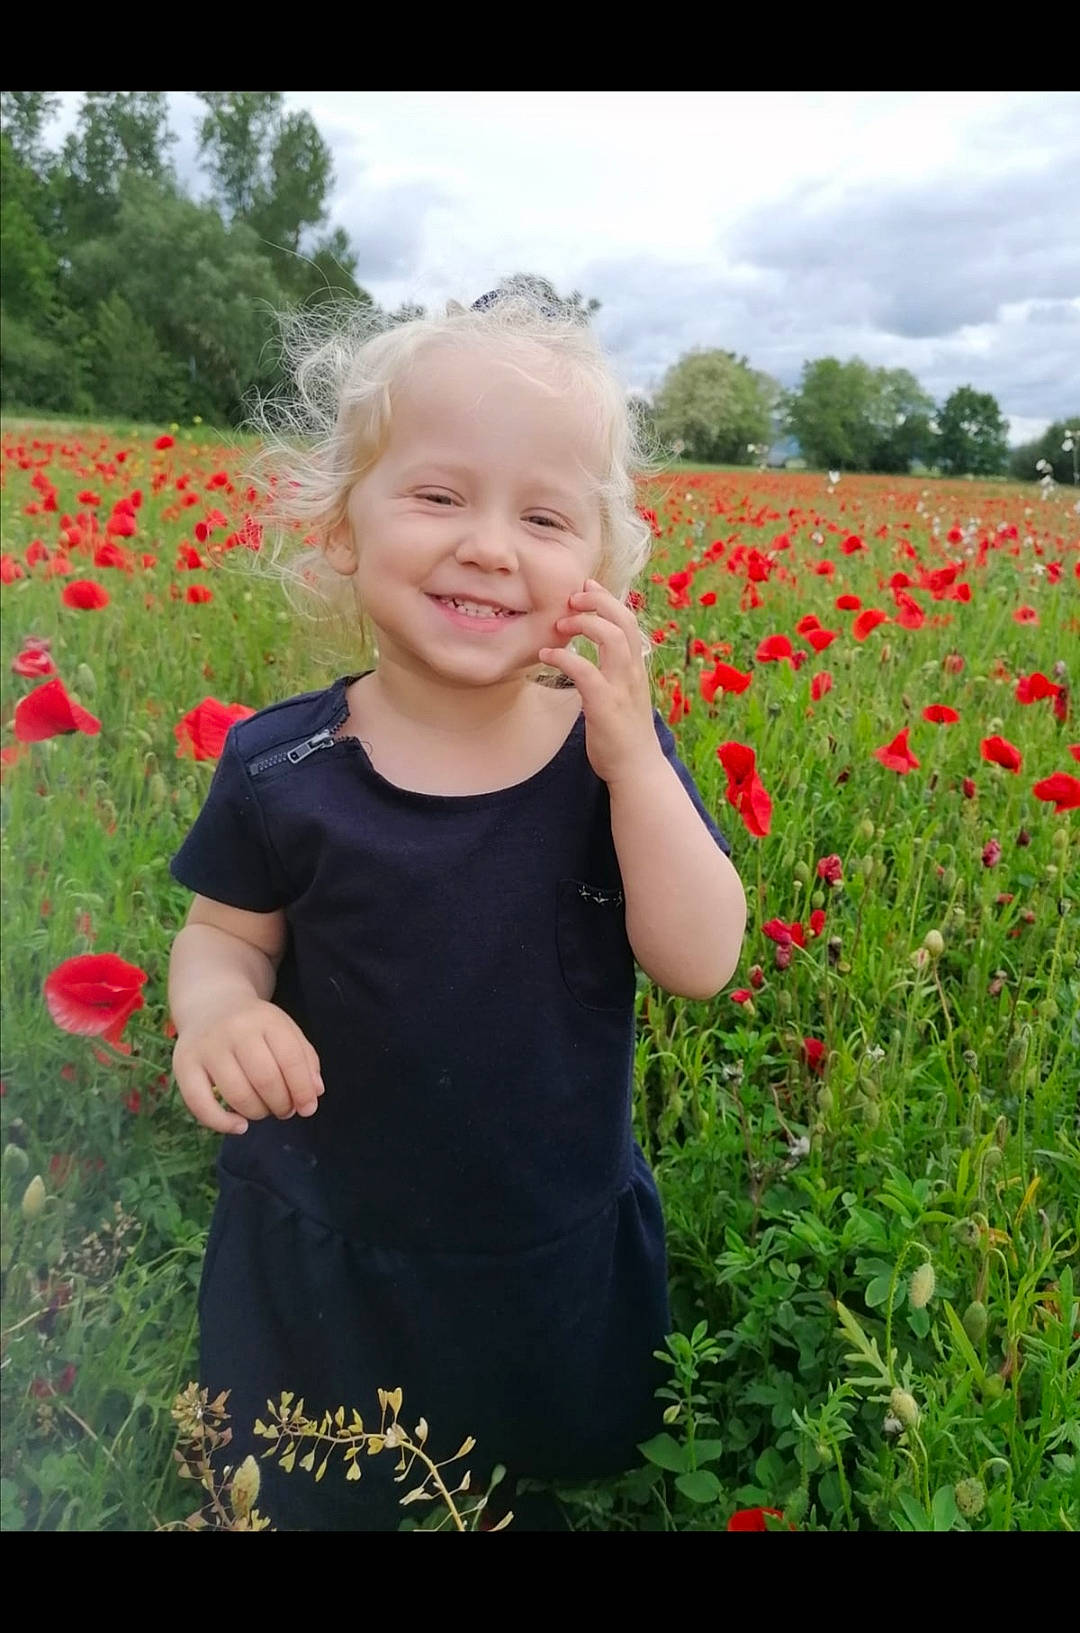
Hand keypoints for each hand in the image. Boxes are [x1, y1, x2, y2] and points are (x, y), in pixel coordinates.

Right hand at [172, 999, 323, 1135]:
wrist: (210, 1003)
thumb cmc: (254, 1025)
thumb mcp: (284, 1031)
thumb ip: (304, 1059)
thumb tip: (314, 1094)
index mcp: (266, 1019)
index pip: (291, 1060)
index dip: (303, 1090)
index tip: (308, 1108)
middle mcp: (235, 1030)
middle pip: (265, 1080)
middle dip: (282, 1104)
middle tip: (285, 1110)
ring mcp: (206, 1048)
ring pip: (237, 1095)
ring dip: (258, 1113)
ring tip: (264, 1110)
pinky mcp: (183, 1065)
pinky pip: (200, 1104)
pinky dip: (222, 1123)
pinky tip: (240, 1125)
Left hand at [539, 579, 663, 787]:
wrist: (637, 769)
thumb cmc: (624, 735)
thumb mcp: (622, 696)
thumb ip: (612, 674)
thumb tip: (594, 660)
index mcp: (636, 668)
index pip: (629, 621)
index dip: (609, 599)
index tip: (587, 587)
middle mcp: (633, 672)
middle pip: (624, 621)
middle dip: (599, 601)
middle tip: (573, 596)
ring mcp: (621, 688)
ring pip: (612, 638)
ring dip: (585, 623)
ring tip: (561, 623)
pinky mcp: (605, 705)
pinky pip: (586, 671)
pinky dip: (564, 658)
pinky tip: (547, 655)